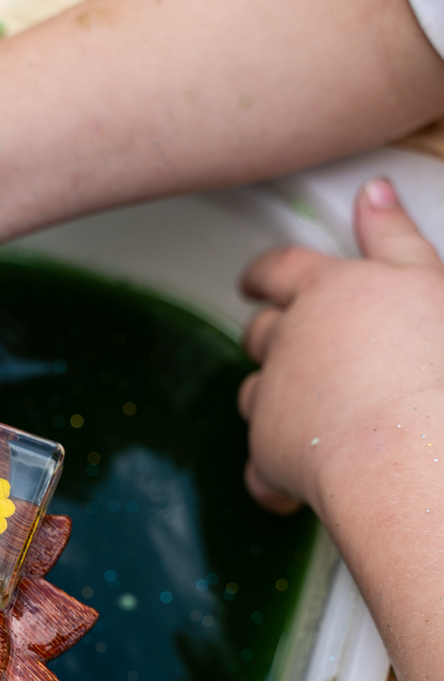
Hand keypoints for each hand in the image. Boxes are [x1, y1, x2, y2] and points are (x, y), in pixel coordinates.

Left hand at [238, 178, 443, 523]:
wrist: (407, 447)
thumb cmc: (427, 367)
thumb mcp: (424, 280)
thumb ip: (393, 235)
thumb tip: (373, 191)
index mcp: (324, 293)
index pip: (281, 270)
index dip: (265, 274)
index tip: (254, 280)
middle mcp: (288, 342)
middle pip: (260, 333)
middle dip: (266, 337)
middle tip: (280, 343)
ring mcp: (272, 397)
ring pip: (254, 395)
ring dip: (270, 400)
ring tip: (300, 413)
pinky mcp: (269, 452)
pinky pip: (259, 467)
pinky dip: (271, 476)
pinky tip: (289, 489)